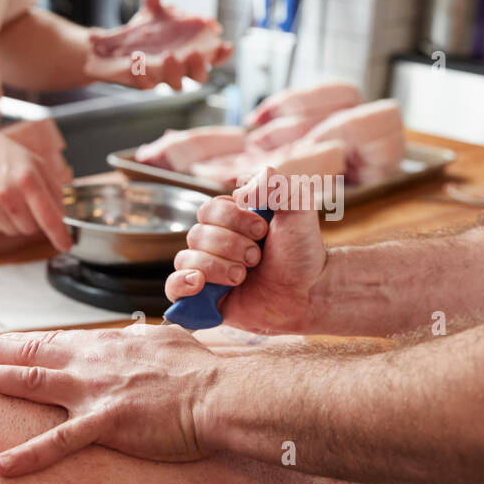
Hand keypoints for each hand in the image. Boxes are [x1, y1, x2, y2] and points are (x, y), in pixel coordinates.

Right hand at [0, 120, 70, 252]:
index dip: (60, 234)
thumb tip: (66, 214)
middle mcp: (8, 193)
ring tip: (5, 195)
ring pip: (15, 230)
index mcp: (27, 177)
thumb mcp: (32, 161)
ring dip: (15, 220)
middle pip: (32, 228)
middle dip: (33, 219)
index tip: (66, 245)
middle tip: (22, 198)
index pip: (49, 216)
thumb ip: (52, 187)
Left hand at [0, 323, 217, 475]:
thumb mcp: (168, 343)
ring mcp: (96, 391)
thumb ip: (142, 342)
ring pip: (31, 381)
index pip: (52, 341)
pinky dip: (28, 454)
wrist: (221, 393)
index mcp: (108, 345)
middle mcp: (94, 362)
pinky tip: (0, 464)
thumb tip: (134, 338)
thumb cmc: (202, 372)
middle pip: (30, 353)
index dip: (19, 342)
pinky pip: (60, 441)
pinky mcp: (107, 422)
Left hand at [84, 0, 232, 89]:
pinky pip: (146, 84)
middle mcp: (180, 69)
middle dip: (199, 65)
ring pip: (176, 84)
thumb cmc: (144, 35)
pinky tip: (137, 61)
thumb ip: (155, 5)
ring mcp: (163, 78)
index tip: (226, 45)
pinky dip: (142, 74)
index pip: (212, 58)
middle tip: (194, 52)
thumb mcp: (150, 16)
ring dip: (174, 70)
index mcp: (189, 53)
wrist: (115, 49)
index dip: (221, 55)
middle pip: (199, 76)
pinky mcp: (144, 83)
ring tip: (168, 55)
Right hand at [165, 167, 326, 333]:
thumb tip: (242, 190)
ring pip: (186, 259)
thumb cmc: (303, 250)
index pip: (209, 209)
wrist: (310, 292)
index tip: (263, 230)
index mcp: (231, 219)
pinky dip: (181, 283)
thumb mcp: (297, 207)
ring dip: (217, 266)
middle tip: (257, 258)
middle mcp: (215, 242)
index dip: (233, 219)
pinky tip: (199, 283)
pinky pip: (173, 288)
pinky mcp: (203, 298)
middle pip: (196, 235)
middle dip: (230, 246)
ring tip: (243, 276)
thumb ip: (275, 184)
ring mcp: (208, 270)